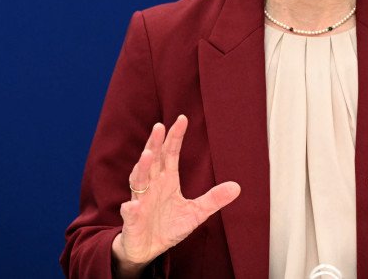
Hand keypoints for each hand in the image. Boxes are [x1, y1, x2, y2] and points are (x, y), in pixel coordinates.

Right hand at [112, 115, 240, 272]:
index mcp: (167, 180)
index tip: (182, 119)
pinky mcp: (133, 220)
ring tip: (147, 155)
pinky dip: (130, 209)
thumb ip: (214, 199)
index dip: (175, 137)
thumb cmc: (168, 226)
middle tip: (159, 127)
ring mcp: (141, 201)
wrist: (148, 249)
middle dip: (155, 144)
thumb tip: (237, 187)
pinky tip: (132, 206)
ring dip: (142, 168)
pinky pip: (130, 213)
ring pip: (139, 181)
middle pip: (153, 160)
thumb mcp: (196, 212)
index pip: (171, 154)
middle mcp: (152, 186)